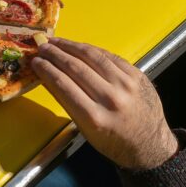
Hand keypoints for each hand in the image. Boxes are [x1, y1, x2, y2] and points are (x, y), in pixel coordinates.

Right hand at [31, 38, 177, 169]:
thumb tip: (47, 76)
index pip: (63, 84)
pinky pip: (109, 56)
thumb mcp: (85, 129)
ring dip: (71, 46)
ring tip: (56, 41)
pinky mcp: (137, 74)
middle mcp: (111, 98)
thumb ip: (67, 102)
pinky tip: (79, 47)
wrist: (149, 145)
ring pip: (93, 56)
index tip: (35, 61)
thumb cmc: (113, 142)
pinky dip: (92, 50)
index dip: (46, 70)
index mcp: (94, 117)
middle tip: (42, 46)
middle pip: (76, 68)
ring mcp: (126, 84)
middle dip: (55, 54)